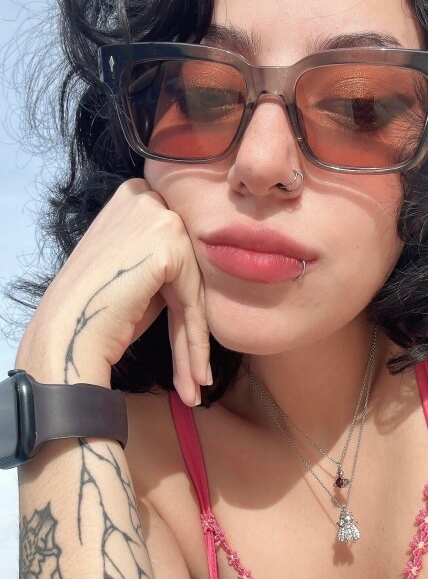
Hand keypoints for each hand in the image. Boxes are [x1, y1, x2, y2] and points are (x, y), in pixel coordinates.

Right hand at [16, 178, 209, 404]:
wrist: (68, 329)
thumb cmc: (95, 306)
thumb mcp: (135, 266)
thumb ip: (167, 256)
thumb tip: (209, 268)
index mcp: (136, 194)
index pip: (176, 250)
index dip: (183, 301)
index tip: (188, 345)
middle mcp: (147, 196)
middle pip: (186, 271)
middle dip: (190, 327)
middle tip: (197, 375)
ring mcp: (158, 217)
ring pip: (193, 289)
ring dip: (194, 344)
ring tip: (196, 384)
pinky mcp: (168, 245)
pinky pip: (193, 302)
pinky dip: (195, 343)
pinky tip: (197, 376)